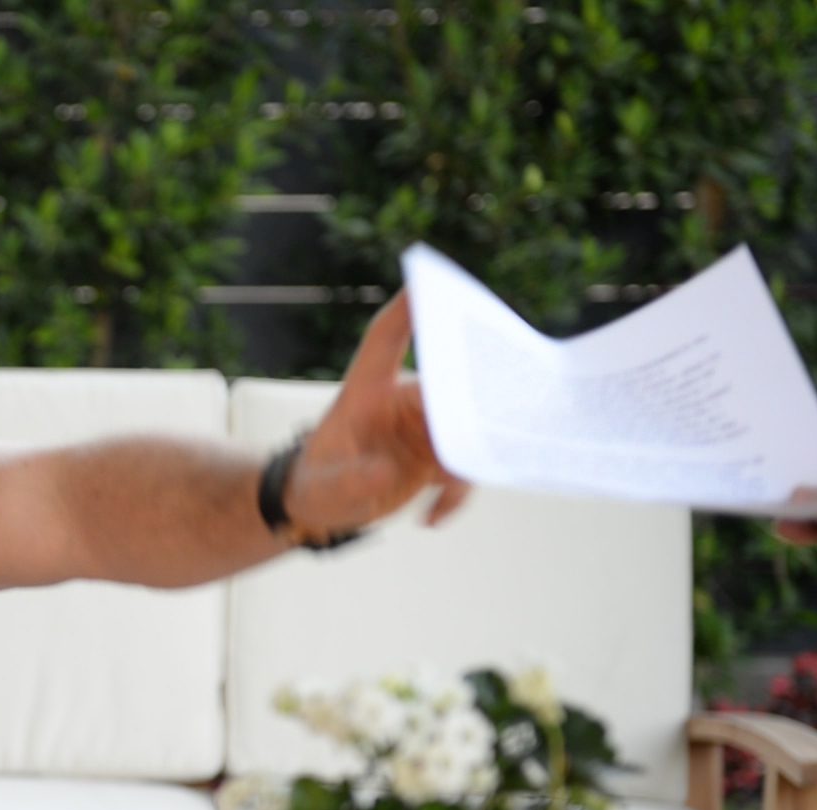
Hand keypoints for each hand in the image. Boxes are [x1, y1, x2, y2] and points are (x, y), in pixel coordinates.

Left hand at [283, 290, 470, 534]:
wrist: (320, 507)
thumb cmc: (314, 484)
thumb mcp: (323, 488)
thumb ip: (352, 479)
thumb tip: (387, 473)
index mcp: (367, 390)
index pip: (386, 339)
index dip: (406, 309)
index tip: (425, 283)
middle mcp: (400, 401)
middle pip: (448, 384)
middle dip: (476, 392)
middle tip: (502, 405)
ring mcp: (422, 428)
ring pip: (466, 427)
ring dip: (473, 451)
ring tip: (464, 480)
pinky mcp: (435, 457)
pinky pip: (463, 468)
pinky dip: (454, 496)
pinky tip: (431, 520)